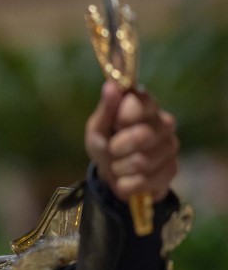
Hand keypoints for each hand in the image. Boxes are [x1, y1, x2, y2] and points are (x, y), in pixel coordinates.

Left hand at [85, 81, 178, 202]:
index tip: (115, 125)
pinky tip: (126, 178)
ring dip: (119, 168)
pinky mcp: (172, 170)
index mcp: (146, 105)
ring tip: (118, 165)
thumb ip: (106, 108)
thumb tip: (111, 85)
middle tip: (112, 150)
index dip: (122, 117)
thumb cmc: (106, 142)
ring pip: (142, 162)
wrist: (113, 174)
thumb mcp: (97, 127)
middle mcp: (164, 122)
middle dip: (117, 148)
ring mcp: (171, 147)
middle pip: (142, 136)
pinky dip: (126, 184)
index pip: (140, 103)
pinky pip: (144, 181)